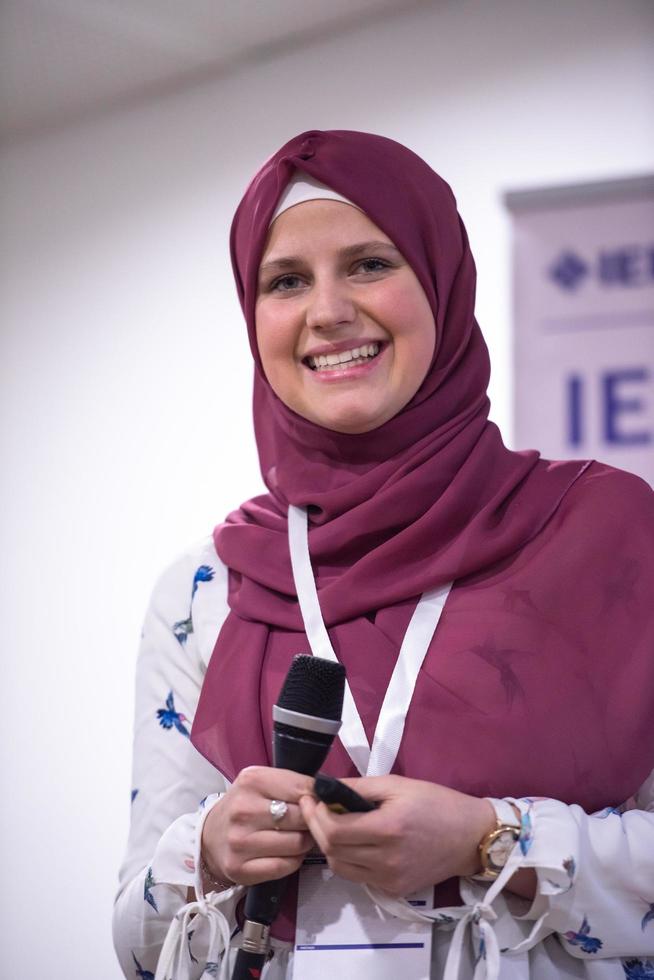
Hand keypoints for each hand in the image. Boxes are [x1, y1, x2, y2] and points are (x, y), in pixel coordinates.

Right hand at [201, 766, 314, 886]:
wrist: (210, 835)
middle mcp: (243, 810)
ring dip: (305, 842)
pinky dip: (294, 860)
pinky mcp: (241, 869)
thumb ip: (293, 784)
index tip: (321, 803)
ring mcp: (240, 841)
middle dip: (312, 821)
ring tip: (297, 836)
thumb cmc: (245, 805)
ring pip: (297, 844)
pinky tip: (286, 852)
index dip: (318, 798)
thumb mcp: (263, 782)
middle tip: (308, 822)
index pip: (303, 789)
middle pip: (302, 817)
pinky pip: (286, 866)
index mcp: (252, 781)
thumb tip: (330, 794)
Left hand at [299, 775, 495, 896]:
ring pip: (340, 868)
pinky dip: (349, 859)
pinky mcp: (394, 891)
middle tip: (316, 809)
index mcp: (388, 830)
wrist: (470, 837)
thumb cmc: (435, 803)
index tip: (310, 799)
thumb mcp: (397, 785)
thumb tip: (324, 788)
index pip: (333, 831)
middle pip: (332, 851)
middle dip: (317, 828)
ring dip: (330, 846)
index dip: (315, 815)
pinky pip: (359, 876)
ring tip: (335, 825)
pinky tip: (356, 842)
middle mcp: (386, 861)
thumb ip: (358, 787)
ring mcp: (390, 881)